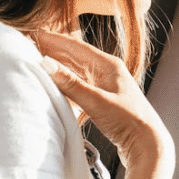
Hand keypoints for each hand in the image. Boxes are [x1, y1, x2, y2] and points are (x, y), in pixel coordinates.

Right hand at [34, 30, 173, 172]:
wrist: (148, 144)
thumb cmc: (129, 121)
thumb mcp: (96, 101)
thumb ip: (70, 84)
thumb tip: (46, 63)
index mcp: (109, 65)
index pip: (75, 46)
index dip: (53, 40)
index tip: (35, 33)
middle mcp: (108, 71)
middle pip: (74, 57)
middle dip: (53, 51)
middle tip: (30, 45)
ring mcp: (106, 85)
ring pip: (76, 71)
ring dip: (58, 66)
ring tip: (38, 62)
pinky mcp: (104, 99)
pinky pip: (80, 85)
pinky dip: (66, 83)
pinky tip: (55, 84)